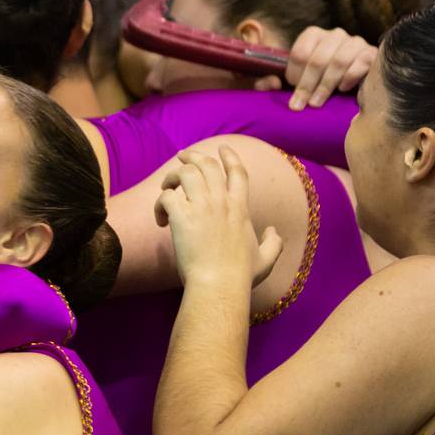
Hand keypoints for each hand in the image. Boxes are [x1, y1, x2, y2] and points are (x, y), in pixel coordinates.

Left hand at [154, 146, 282, 287]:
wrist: (219, 286)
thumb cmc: (241, 277)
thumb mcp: (266, 260)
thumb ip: (274, 243)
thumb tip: (274, 231)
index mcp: (241, 208)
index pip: (237, 171)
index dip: (229, 156)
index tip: (222, 148)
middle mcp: (222, 202)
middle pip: (207, 164)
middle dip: (193, 156)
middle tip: (182, 156)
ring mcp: (202, 207)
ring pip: (184, 173)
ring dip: (172, 176)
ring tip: (166, 188)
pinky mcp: (182, 217)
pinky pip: (166, 196)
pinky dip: (159, 203)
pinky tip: (160, 219)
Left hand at [270, 27, 375, 109]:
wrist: (356, 79)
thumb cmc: (320, 80)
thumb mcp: (299, 77)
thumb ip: (278, 79)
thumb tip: (270, 84)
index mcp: (314, 35)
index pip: (300, 53)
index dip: (294, 74)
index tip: (291, 90)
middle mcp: (335, 35)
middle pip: (318, 59)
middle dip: (307, 85)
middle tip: (300, 105)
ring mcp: (355, 42)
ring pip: (339, 62)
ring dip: (326, 85)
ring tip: (317, 102)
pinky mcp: (371, 54)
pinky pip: (360, 64)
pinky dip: (349, 78)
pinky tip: (343, 89)